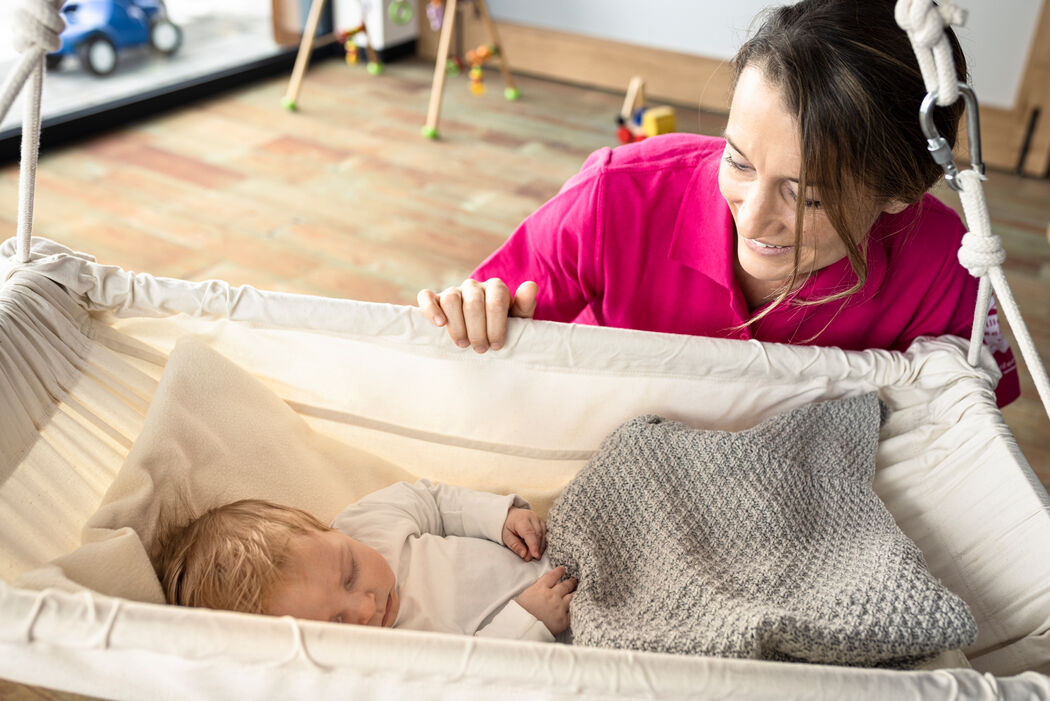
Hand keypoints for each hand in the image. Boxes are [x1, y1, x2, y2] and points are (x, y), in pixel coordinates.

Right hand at [417, 278, 537, 352]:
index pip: (495, 302)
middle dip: (477, 330)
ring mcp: (453, 291)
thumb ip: (525, 305)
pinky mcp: (435, 299)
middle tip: (480, 349)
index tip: (496, 346)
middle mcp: (474, 286)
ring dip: (457, 325)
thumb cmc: (503, 328)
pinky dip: (431, 309)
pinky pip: (426, 297)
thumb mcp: (519, 320)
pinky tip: (439, 324)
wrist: (483, 333)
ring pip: (451, 299)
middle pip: (473, 303)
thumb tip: (531, 286)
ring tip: (463, 344)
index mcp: (496, 288)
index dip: (495, 326)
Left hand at [502, 506, 545, 560]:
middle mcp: (532, 517)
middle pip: (538, 535)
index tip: (535, 555)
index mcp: (521, 519)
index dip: (533, 545)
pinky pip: (545, 534)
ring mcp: (539, 519)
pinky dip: (542, 543)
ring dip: (540, 547)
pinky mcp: (543, 522)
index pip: (529, 533)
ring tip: (534, 555)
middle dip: (536, 548)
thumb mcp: (507, 536)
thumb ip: (515, 545)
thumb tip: (524, 554)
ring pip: (543, 535)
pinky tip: (538, 549)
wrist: (513, 515)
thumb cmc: (509, 526)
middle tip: (530, 558)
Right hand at [516, 566, 575, 635]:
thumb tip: (545, 584)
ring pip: (572, 596)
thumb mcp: (525, 595)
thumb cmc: (521, 614)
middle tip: (573, 580)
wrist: (524, 629)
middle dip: (570, 582)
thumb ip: (536, 588)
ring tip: (576, 591)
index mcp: (540, 588)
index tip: (562, 570)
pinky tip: (577, 606)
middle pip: (565, 585)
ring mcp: (560, 607)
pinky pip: (573, 611)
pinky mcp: (564, 619)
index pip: (552, 576)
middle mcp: (552, 596)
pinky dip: (575, 608)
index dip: (558, 571)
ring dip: (574, 593)